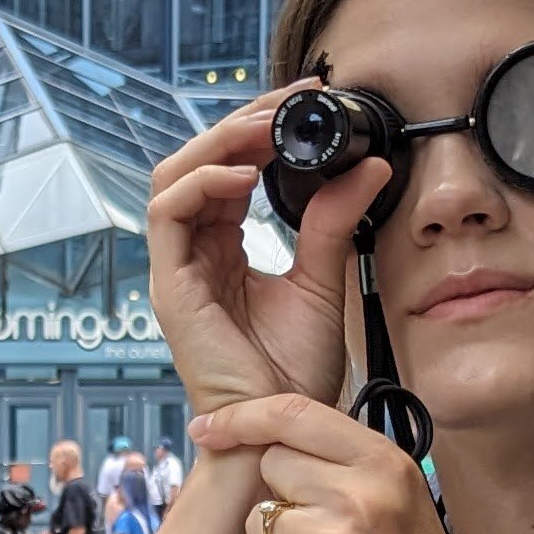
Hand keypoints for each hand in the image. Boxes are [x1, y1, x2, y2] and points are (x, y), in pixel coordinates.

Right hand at [146, 92, 387, 425]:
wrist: (282, 430)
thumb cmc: (293, 374)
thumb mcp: (322, 279)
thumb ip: (333, 222)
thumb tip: (367, 166)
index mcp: (224, 252)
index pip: (228, 172)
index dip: (258, 133)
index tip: (305, 106)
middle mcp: (195, 255)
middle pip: (196, 164)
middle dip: (238, 124)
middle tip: (287, 103)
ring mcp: (179, 270)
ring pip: (173, 177)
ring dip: (217, 144)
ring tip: (265, 129)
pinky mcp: (172, 287)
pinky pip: (167, 215)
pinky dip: (199, 184)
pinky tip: (240, 175)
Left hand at [189, 392, 500, 533]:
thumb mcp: (408, 508)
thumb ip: (352, 469)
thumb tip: (282, 442)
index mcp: (388, 465)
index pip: (296, 413)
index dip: (244, 415)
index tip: (211, 424)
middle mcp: (361, 494)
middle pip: (272, 463)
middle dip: (282, 494)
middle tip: (324, 533)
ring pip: (259, 518)